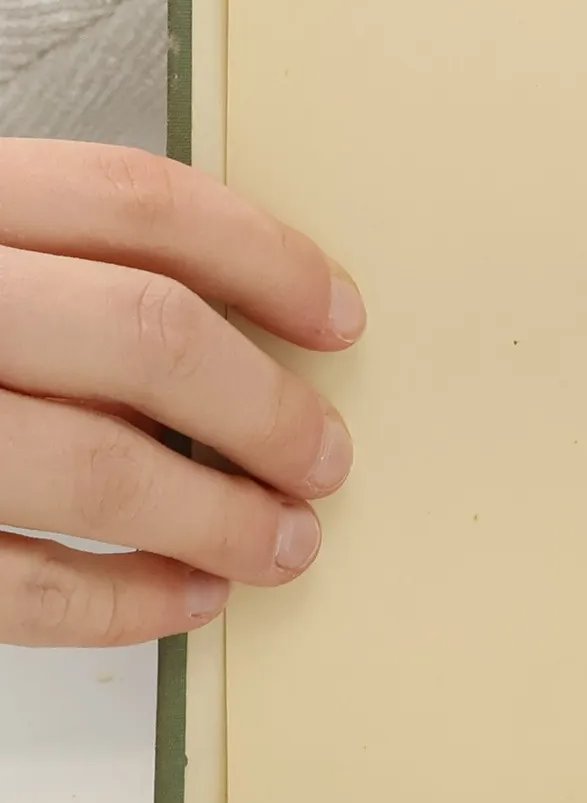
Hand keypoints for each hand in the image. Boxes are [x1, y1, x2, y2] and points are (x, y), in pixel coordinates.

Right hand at [0, 141, 362, 645]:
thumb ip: (35, 256)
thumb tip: (229, 323)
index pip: (135, 200)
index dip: (265, 259)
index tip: (338, 317)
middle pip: (142, 334)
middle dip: (265, 407)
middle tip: (325, 457)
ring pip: (90, 468)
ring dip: (218, 516)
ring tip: (284, 541)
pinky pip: (12, 587)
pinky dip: (122, 602)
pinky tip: (189, 600)